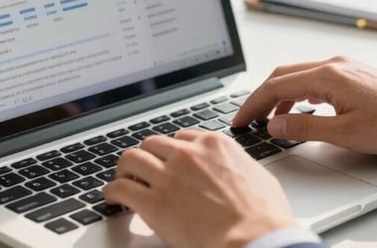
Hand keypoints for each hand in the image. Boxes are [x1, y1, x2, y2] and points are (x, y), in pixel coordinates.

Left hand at [102, 129, 298, 247]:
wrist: (254, 240)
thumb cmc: (264, 218)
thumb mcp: (259, 177)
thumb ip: (238, 167)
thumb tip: (237, 174)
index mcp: (214, 146)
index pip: (181, 138)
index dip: (171, 150)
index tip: (167, 159)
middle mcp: (188, 155)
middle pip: (153, 144)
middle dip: (146, 156)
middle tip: (142, 170)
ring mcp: (169, 176)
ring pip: (131, 159)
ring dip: (125, 170)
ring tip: (123, 180)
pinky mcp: (153, 202)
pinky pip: (121, 188)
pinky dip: (112, 192)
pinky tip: (112, 198)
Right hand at [232, 56, 376, 153]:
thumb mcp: (345, 133)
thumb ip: (305, 128)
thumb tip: (274, 125)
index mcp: (327, 75)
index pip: (276, 86)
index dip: (253, 104)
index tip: (240, 120)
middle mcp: (332, 64)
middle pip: (282, 75)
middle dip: (260, 97)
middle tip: (246, 118)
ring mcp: (342, 66)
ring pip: (297, 76)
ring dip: (279, 95)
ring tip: (268, 119)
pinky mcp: (350, 73)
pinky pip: (313, 79)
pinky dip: (297, 94)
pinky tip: (298, 110)